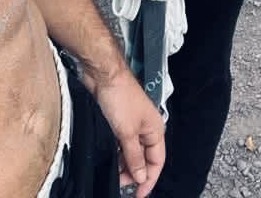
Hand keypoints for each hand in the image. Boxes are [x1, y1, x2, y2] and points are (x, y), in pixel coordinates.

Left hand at [91, 68, 165, 197]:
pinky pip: (122, 143)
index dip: (149, 180)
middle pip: (144, 158)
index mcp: (155, 130)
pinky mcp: (120, 120)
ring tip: (114, 174)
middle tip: (120, 185)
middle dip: (134, 173)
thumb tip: (141, 177)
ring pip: (132, 151)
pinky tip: (109, 159)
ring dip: (125, 163)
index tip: (138, 195)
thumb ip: (134, 156)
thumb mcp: (127, 132)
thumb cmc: (120, 98)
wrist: (103, 75)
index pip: (157, 162)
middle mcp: (147, 128)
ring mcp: (133, 124)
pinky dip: (117, 152)